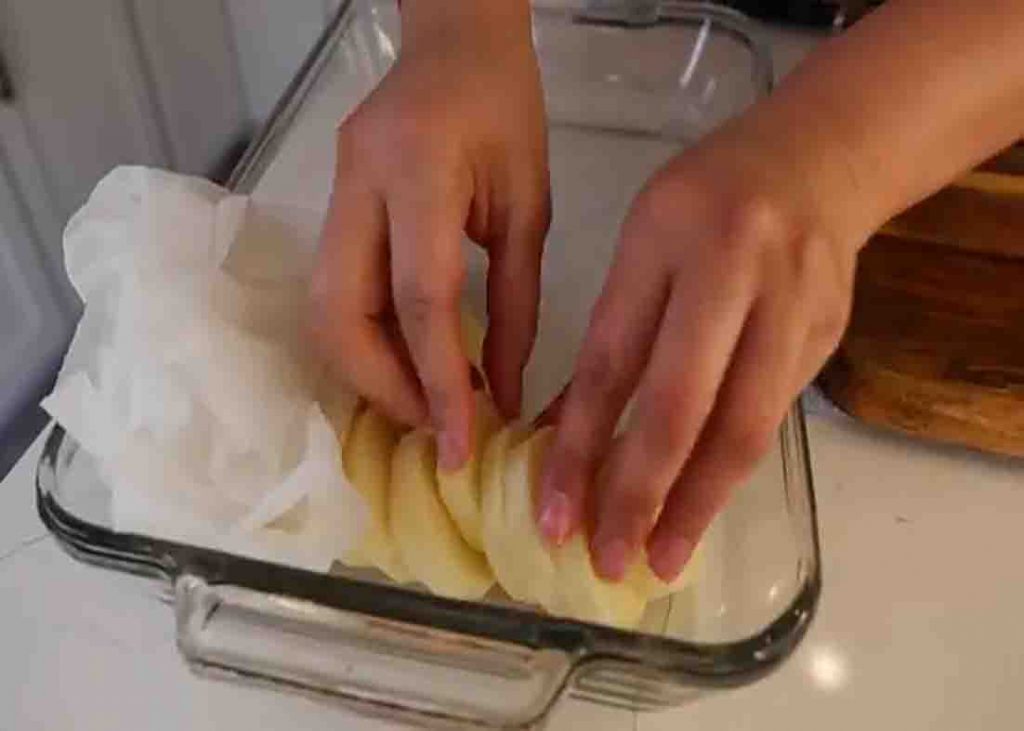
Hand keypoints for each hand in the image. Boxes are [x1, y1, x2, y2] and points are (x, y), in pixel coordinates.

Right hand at [309, 1, 548, 468]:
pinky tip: (406, 361)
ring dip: (368, 371)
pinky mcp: (328, 204)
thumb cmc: (508, 114)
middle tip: (434, 426)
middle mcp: (357, 184)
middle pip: (339, 314)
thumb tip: (502, 395)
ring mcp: (332, 192)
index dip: (438, 381)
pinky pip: (333, 291)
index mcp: (420, 171)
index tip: (459, 445)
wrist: (453, 44)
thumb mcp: (529, 208)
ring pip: (322, 310)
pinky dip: (366, 340)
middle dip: (383, 387)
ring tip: (424, 402)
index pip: (418, 299)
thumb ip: (516, 305)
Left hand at [536, 118, 868, 581]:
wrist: (821, 158)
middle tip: (606, 558)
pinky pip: (772, 419)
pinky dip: (730, 469)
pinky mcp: (827, 336)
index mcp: (666, 238)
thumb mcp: (642, 243)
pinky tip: (701, 505)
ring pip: (742, 428)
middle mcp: (734, 272)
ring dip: (697, 504)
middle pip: (681, 406)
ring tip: (660, 558)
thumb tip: (566, 436)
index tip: (554, 515)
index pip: (612, 362)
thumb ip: (612, 334)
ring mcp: (792, 307)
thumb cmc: (708, 197)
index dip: (580, 445)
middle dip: (638, 493)